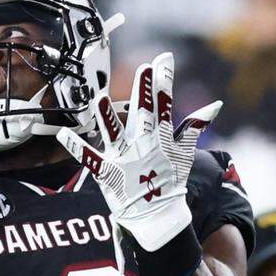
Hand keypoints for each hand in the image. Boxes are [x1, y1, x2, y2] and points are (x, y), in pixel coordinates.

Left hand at [56, 52, 220, 250]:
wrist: (156, 215)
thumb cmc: (169, 180)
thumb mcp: (183, 153)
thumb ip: (194, 126)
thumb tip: (215, 105)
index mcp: (161, 139)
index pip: (164, 106)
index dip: (164, 83)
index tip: (164, 60)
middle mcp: (143, 147)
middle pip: (143, 116)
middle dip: (144, 93)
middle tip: (144, 70)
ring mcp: (124, 160)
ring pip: (115, 135)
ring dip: (107, 118)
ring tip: (99, 98)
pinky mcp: (107, 173)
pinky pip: (89, 159)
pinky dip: (76, 148)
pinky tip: (61, 135)